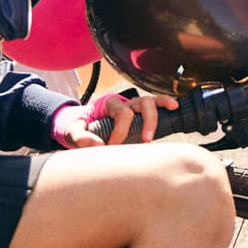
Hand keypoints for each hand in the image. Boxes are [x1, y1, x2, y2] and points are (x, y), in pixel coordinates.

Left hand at [55, 92, 179, 146]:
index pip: (122, 113)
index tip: (115, 146)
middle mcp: (126, 103)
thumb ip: (80, 136)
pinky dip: (166, 103)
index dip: (121, 130)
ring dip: (157, 116)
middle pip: (142, 103)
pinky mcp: (144, 112)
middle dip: (146, 121)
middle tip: (145, 140)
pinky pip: (158, 103)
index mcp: (110, 104)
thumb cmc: (83, 128)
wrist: (86, 125)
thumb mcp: (73, 132)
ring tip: (159, 131)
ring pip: (151, 102)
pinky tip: (175, 107)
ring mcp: (137, 106)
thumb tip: (98, 144)